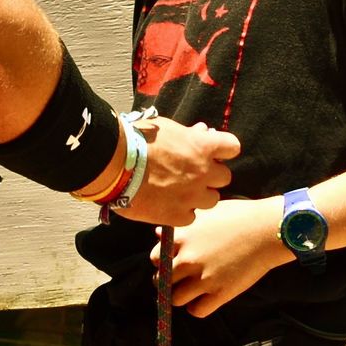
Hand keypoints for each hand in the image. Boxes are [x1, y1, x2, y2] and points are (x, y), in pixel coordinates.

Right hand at [116, 118, 238, 226]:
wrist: (113, 164)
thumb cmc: (136, 140)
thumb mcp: (167, 128)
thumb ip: (188, 135)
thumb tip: (200, 133)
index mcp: (203, 147)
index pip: (232, 147)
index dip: (222, 150)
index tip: (212, 151)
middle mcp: (203, 172)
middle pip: (224, 178)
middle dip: (211, 175)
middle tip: (194, 174)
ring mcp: (192, 196)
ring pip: (211, 200)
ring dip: (200, 195)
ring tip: (180, 191)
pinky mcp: (177, 216)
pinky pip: (190, 217)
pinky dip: (182, 212)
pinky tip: (168, 205)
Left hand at [168, 196, 290, 317]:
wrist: (268, 230)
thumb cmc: (240, 216)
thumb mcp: (207, 213)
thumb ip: (182, 226)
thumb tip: (159, 234)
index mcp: (181, 238)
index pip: (156, 259)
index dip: (164, 262)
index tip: (174, 262)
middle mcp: (188, 259)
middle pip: (161, 281)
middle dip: (169, 282)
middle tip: (181, 280)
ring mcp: (203, 278)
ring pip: (175, 299)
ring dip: (182, 296)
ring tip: (192, 291)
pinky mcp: (220, 293)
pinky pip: (196, 311)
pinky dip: (198, 307)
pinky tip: (206, 299)